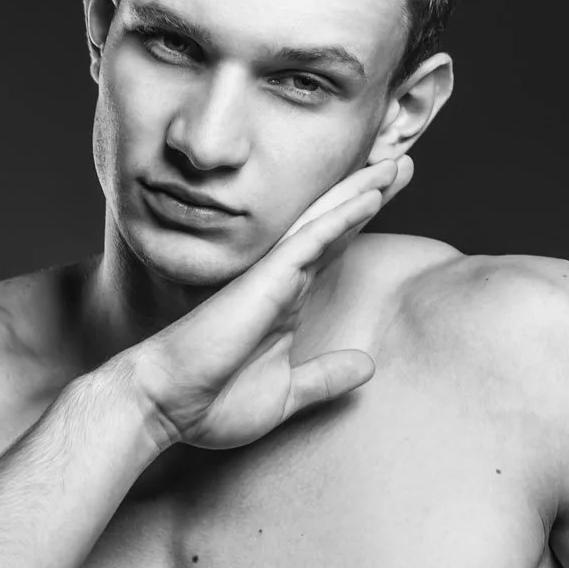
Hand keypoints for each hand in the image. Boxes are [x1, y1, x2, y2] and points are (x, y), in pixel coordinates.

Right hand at [126, 155, 412, 451]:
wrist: (165, 403)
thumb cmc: (212, 402)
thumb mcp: (285, 394)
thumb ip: (325, 378)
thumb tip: (368, 365)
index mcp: (286, 304)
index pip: (330, 254)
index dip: (358, 226)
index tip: (388, 199)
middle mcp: (282, 283)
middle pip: (333, 228)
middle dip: (368, 196)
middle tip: (402, 165)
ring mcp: (274, 278)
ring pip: (326, 222)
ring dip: (362, 193)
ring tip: (397, 164)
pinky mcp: (266, 281)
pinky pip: (311, 239)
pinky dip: (342, 216)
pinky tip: (371, 196)